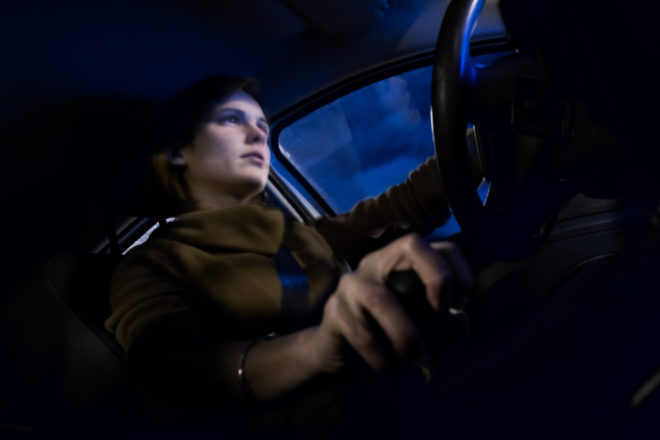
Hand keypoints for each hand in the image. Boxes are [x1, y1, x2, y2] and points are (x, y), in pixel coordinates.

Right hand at [313, 234, 473, 374]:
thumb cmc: (390, 338)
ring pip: (381, 299)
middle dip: (437, 277)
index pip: (443, 249)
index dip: (461, 274)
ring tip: (420, 361)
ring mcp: (352, 283)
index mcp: (406, 265)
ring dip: (406, 336)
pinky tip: (388, 373)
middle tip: (443, 311)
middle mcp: (379, 263)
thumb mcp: (425, 331)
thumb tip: (460, 320)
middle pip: (412, 244)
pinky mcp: (333, 311)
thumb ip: (445, 323)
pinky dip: (381, 358)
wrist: (344, 361)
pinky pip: (361, 334)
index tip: (459, 307)